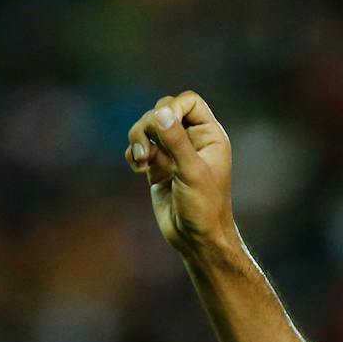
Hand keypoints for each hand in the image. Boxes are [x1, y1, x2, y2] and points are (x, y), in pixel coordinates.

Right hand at [127, 91, 234, 258]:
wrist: (196, 239)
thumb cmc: (204, 208)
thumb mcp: (192, 172)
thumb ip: (177, 142)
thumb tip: (161, 113)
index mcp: (209, 136)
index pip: (188, 102)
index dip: (172, 108)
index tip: (163, 125)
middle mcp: (192, 140)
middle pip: (163, 110)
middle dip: (149, 125)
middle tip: (147, 148)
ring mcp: (173, 153)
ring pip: (147, 128)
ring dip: (138, 139)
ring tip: (141, 161)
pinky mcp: (157, 166)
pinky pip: (138, 147)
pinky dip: (133, 154)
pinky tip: (138, 169)